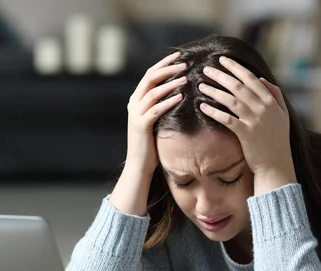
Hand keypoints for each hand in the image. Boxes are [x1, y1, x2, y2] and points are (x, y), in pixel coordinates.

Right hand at [125, 52, 187, 175]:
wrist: (139, 164)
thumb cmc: (152, 143)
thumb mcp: (156, 120)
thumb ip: (161, 105)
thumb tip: (180, 91)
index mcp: (136, 100)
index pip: (149, 75)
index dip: (164, 64)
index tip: (179, 56)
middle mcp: (133, 103)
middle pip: (149, 78)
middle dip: (167, 69)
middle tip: (185, 63)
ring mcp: (135, 114)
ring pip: (153, 92)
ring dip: (170, 83)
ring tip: (186, 78)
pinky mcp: (141, 125)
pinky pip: (156, 109)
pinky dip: (169, 101)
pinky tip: (181, 97)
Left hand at [198, 57, 295, 188]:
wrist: (276, 164)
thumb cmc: (277, 140)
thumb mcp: (282, 115)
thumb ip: (275, 95)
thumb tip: (262, 79)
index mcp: (271, 101)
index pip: (251, 78)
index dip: (236, 67)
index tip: (223, 59)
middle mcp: (263, 108)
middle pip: (238, 86)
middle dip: (221, 75)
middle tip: (206, 68)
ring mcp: (254, 121)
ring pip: (231, 100)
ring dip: (214, 91)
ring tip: (200, 85)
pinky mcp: (245, 134)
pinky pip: (226, 119)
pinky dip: (214, 111)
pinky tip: (202, 106)